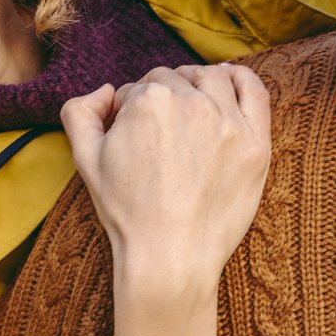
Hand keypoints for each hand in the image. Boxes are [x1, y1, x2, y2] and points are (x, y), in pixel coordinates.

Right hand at [60, 65, 272, 335]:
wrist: (169, 257)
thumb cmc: (127, 212)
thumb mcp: (84, 159)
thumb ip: (80, 112)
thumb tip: (106, 91)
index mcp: (149, 102)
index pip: (137, 88)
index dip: (130, 110)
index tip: (133, 135)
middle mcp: (192, 103)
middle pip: (173, 80)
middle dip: (161, 97)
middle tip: (159, 130)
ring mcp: (229, 122)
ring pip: (211, 79)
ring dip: (196, 82)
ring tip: (189, 101)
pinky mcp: (255, 143)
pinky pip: (254, 92)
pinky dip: (240, 78)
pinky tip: (229, 80)